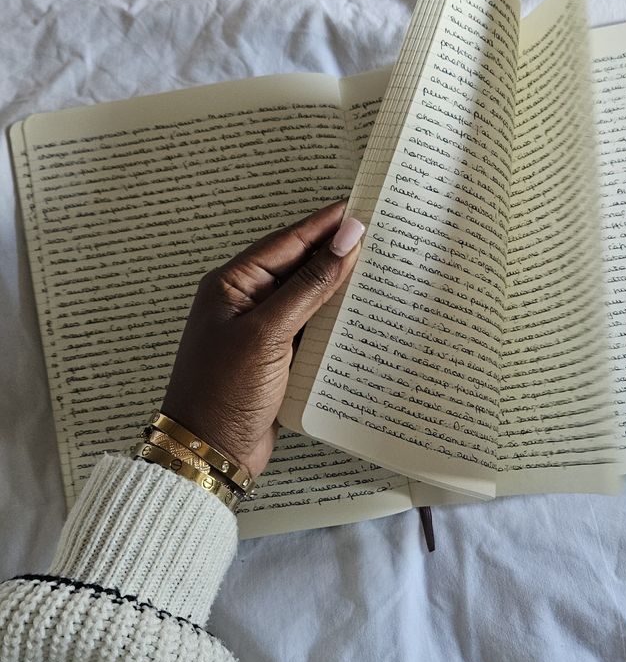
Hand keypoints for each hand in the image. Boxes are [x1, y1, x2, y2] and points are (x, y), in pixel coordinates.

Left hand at [162, 202, 364, 475]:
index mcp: (232, 284)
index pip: (287, 241)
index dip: (325, 225)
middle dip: (336, 252)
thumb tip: (346, 240)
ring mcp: (261, 329)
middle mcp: (245, 300)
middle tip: (380, 235)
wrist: (209, 452)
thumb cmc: (223, 392)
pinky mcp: (276, 356)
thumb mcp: (269, 333)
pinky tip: (361, 314)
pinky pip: (310, 327)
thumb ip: (309, 285)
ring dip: (339, 287)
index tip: (361, 209)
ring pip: (308, 296)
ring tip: (380, 269)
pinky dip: (334, 320)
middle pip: (299, 265)